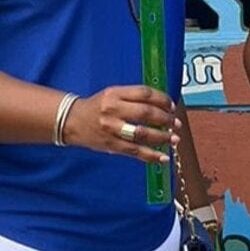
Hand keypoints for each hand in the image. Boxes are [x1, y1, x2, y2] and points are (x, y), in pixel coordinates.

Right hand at [63, 85, 178, 163]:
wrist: (73, 121)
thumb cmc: (98, 106)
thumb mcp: (112, 94)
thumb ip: (133, 97)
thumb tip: (162, 106)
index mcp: (115, 93)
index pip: (144, 93)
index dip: (162, 99)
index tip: (172, 105)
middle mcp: (113, 110)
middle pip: (145, 113)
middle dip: (165, 119)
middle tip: (176, 123)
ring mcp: (112, 129)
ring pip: (142, 133)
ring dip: (162, 137)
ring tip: (174, 139)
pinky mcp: (111, 145)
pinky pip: (134, 151)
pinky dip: (151, 155)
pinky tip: (163, 157)